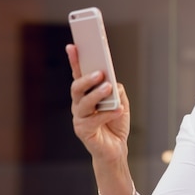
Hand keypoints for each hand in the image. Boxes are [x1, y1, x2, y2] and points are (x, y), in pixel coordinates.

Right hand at [66, 44, 130, 161]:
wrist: (115, 148)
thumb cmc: (116, 123)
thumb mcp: (121, 102)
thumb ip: (117, 91)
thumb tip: (113, 83)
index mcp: (86, 94)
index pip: (79, 74)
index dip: (75, 60)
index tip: (73, 46)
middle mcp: (79, 104)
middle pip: (77, 88)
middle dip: (87, 79)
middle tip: (99, 73)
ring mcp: (79, 118)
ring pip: (83, 103)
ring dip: (97, 94)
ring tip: (109, 88)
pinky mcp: (84, 131)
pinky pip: (95, 120)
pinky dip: (108, 114)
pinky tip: (119, 110)